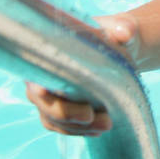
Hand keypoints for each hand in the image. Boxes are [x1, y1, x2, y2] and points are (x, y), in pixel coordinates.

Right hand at [25, 14, 140, 136]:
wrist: (123, 49)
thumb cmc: (115, 34)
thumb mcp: (121, 27)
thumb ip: (122, 27)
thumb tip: (124, 33)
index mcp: (49, 51)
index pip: (36, 72)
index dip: (38, 86)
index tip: (48, 94)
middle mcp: (42, 76)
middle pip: (44, 103)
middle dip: (66, 114)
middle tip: (92, 116)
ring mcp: (49, 97)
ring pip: (53, 120)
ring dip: (78, 127)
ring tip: (107, 124)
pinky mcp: (61, 110)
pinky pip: (63, 127)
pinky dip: (79, 131)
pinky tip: (97, 130)